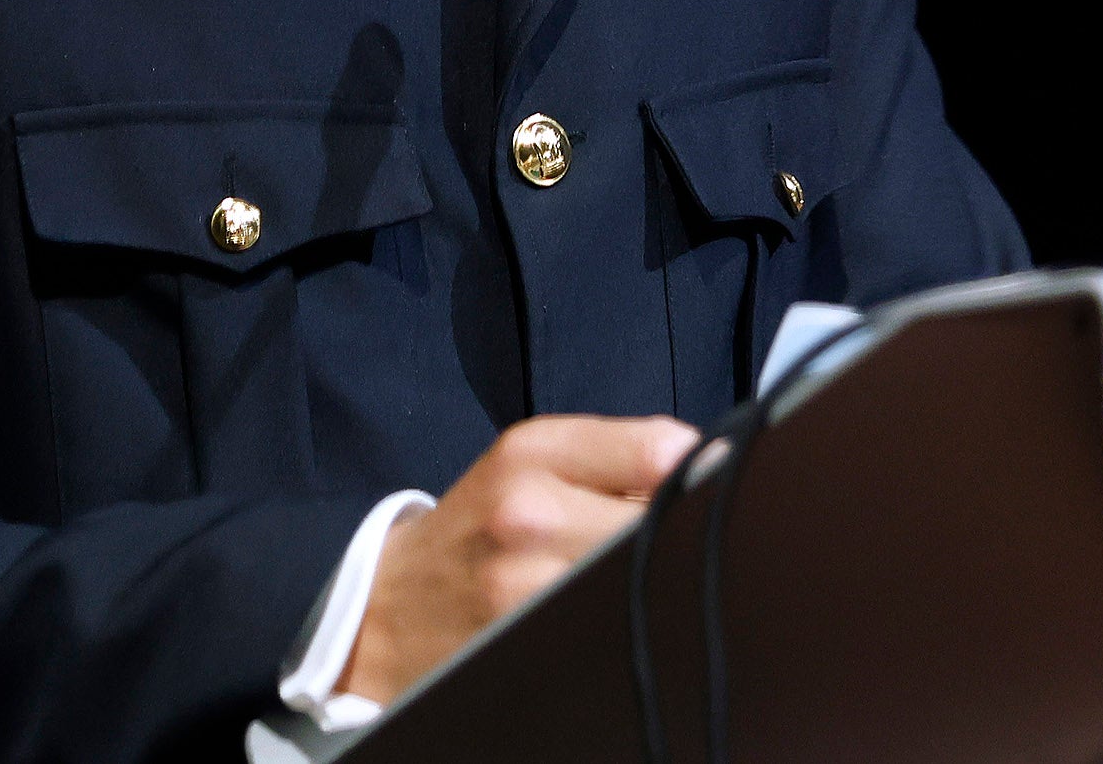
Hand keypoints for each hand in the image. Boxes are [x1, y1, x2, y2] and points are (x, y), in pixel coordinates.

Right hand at [341, 413, 698, 703]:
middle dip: (690, 530)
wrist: (386, 611)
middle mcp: (528, 514)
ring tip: (652, 580)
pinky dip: (637, 624)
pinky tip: (625, 619)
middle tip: (694, 540)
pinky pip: (620, 632)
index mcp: (533, 451)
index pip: (662, 451)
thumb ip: (619, 456)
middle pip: (664, 521)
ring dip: (667, 579)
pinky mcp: (531, 650)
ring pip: (648, 579)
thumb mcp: (530, 463)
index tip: (710, 487)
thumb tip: (716, 467)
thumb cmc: (478, 528)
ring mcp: (528, 590)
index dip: (703, 471)